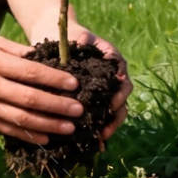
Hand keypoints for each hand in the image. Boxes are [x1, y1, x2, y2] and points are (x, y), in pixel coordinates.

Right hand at [0, 36, 87, 146]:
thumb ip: (21, 52)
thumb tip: (52, 61)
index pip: (30, 72)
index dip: (54, 79)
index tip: (75, 84)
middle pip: (28, 98)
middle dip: (57, 105)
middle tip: (79, 109)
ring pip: (20, 118)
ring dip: (48, 124)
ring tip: (69, 127)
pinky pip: (7, 129)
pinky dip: (28, 135)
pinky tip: (47, 137)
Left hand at [67, 25, 131, 150]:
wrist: (56, 34)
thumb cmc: (68, 34)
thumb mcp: (77, 36)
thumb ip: (83, 41)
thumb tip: (84, 44)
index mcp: (112, 63)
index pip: (122, 81)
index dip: (119, 94)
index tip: (112, 104)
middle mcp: (111, 78)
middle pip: (121, 100)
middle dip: (115, 117)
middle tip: (105, 130)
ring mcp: (102, 89)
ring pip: (113, 111)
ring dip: (109, 126)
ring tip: (100, 139)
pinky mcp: (90, 99)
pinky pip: (98, 115)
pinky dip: (98, 129)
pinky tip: (94, 144)